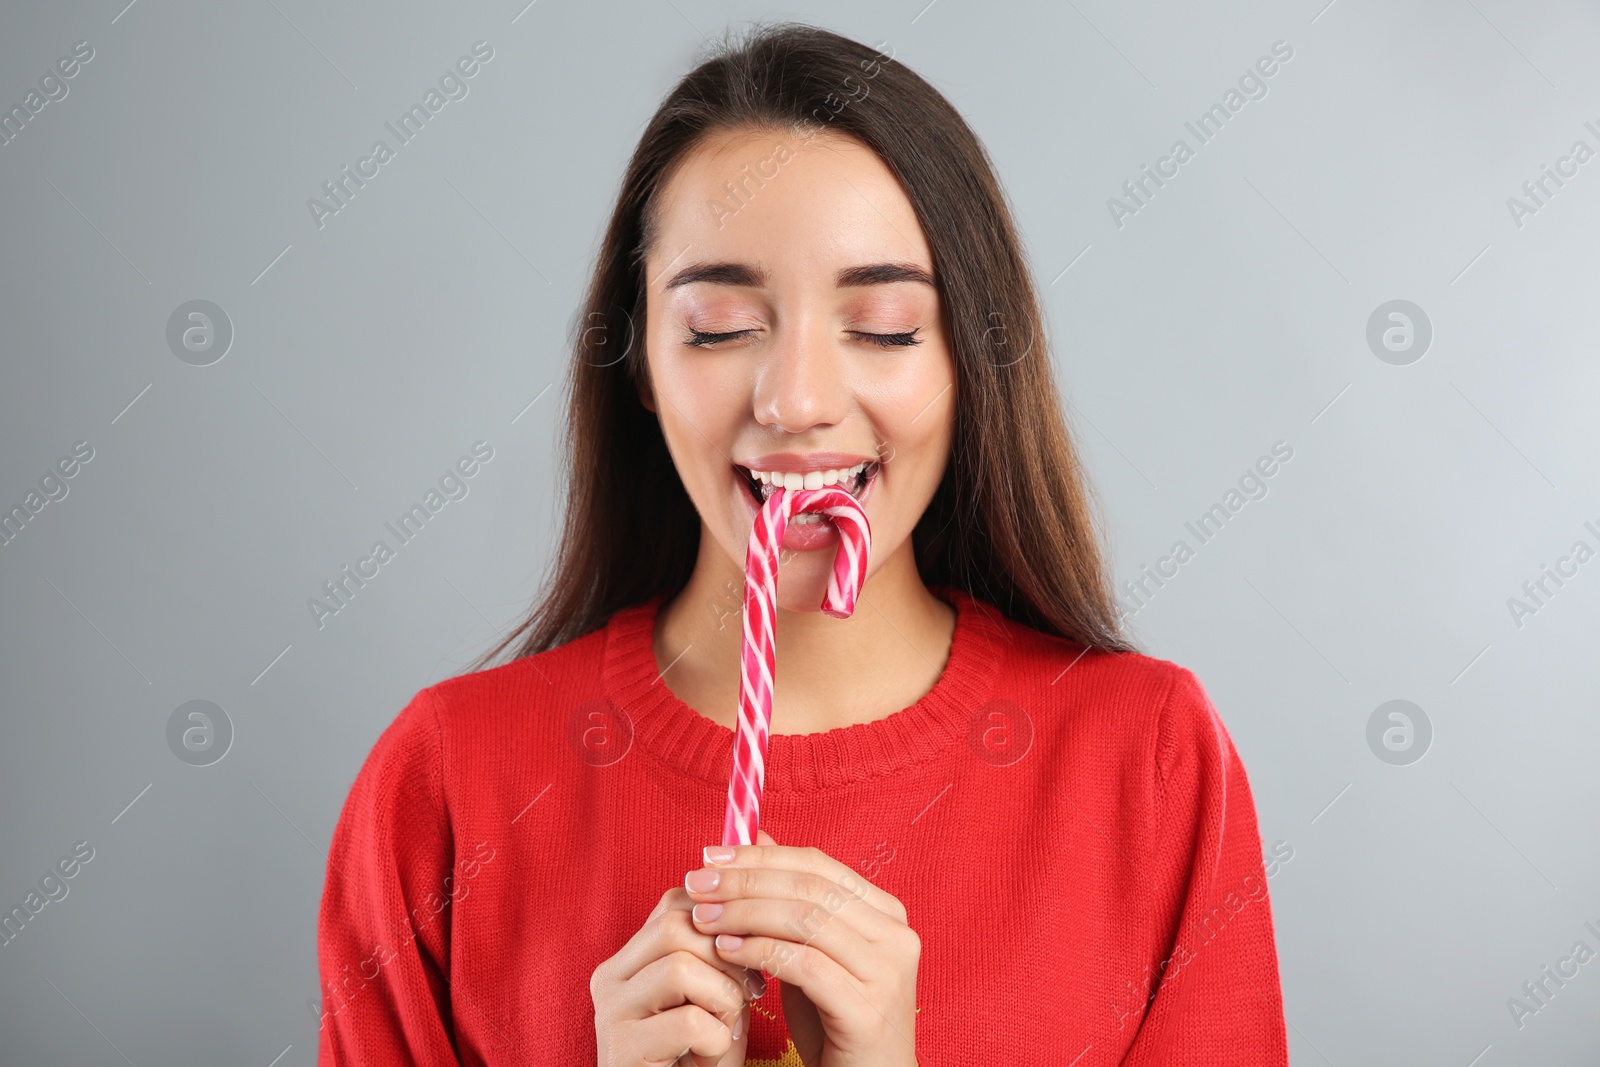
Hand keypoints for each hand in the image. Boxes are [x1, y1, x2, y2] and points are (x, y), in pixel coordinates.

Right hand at [590, 883, 766, 1065]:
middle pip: (676, 924)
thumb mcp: (714, 997)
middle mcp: (609, 977)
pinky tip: (712, 1055)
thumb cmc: (701, 1058)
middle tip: (749, 992)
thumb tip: (755, 898)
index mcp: (629, 958)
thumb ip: (723, 955)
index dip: (725, 920)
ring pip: (679, 966)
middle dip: (727, 956)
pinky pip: (686, 1021)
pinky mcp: (620, 1051)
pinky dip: (716, 1038)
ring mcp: (609, 1013)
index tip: (753, 955)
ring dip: (723, 998)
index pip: (677, 901)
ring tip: (726, 1027)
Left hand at [685, 830, 919, 1066]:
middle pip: (810, 888)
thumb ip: (788, 899)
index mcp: (886, 912)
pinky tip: (726, 950)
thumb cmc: (836, 1020)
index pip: (817, 865)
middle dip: (745, 881)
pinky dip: (760, 951)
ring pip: (806, 920)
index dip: (760, 856)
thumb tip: (756, 836)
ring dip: (745, 913)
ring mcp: (887, 972)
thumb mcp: (809, 952)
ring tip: (703, 918)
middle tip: (696, 884)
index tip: (709, 857)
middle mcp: (897, 935)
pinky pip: (805, 965)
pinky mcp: (867, 1009)